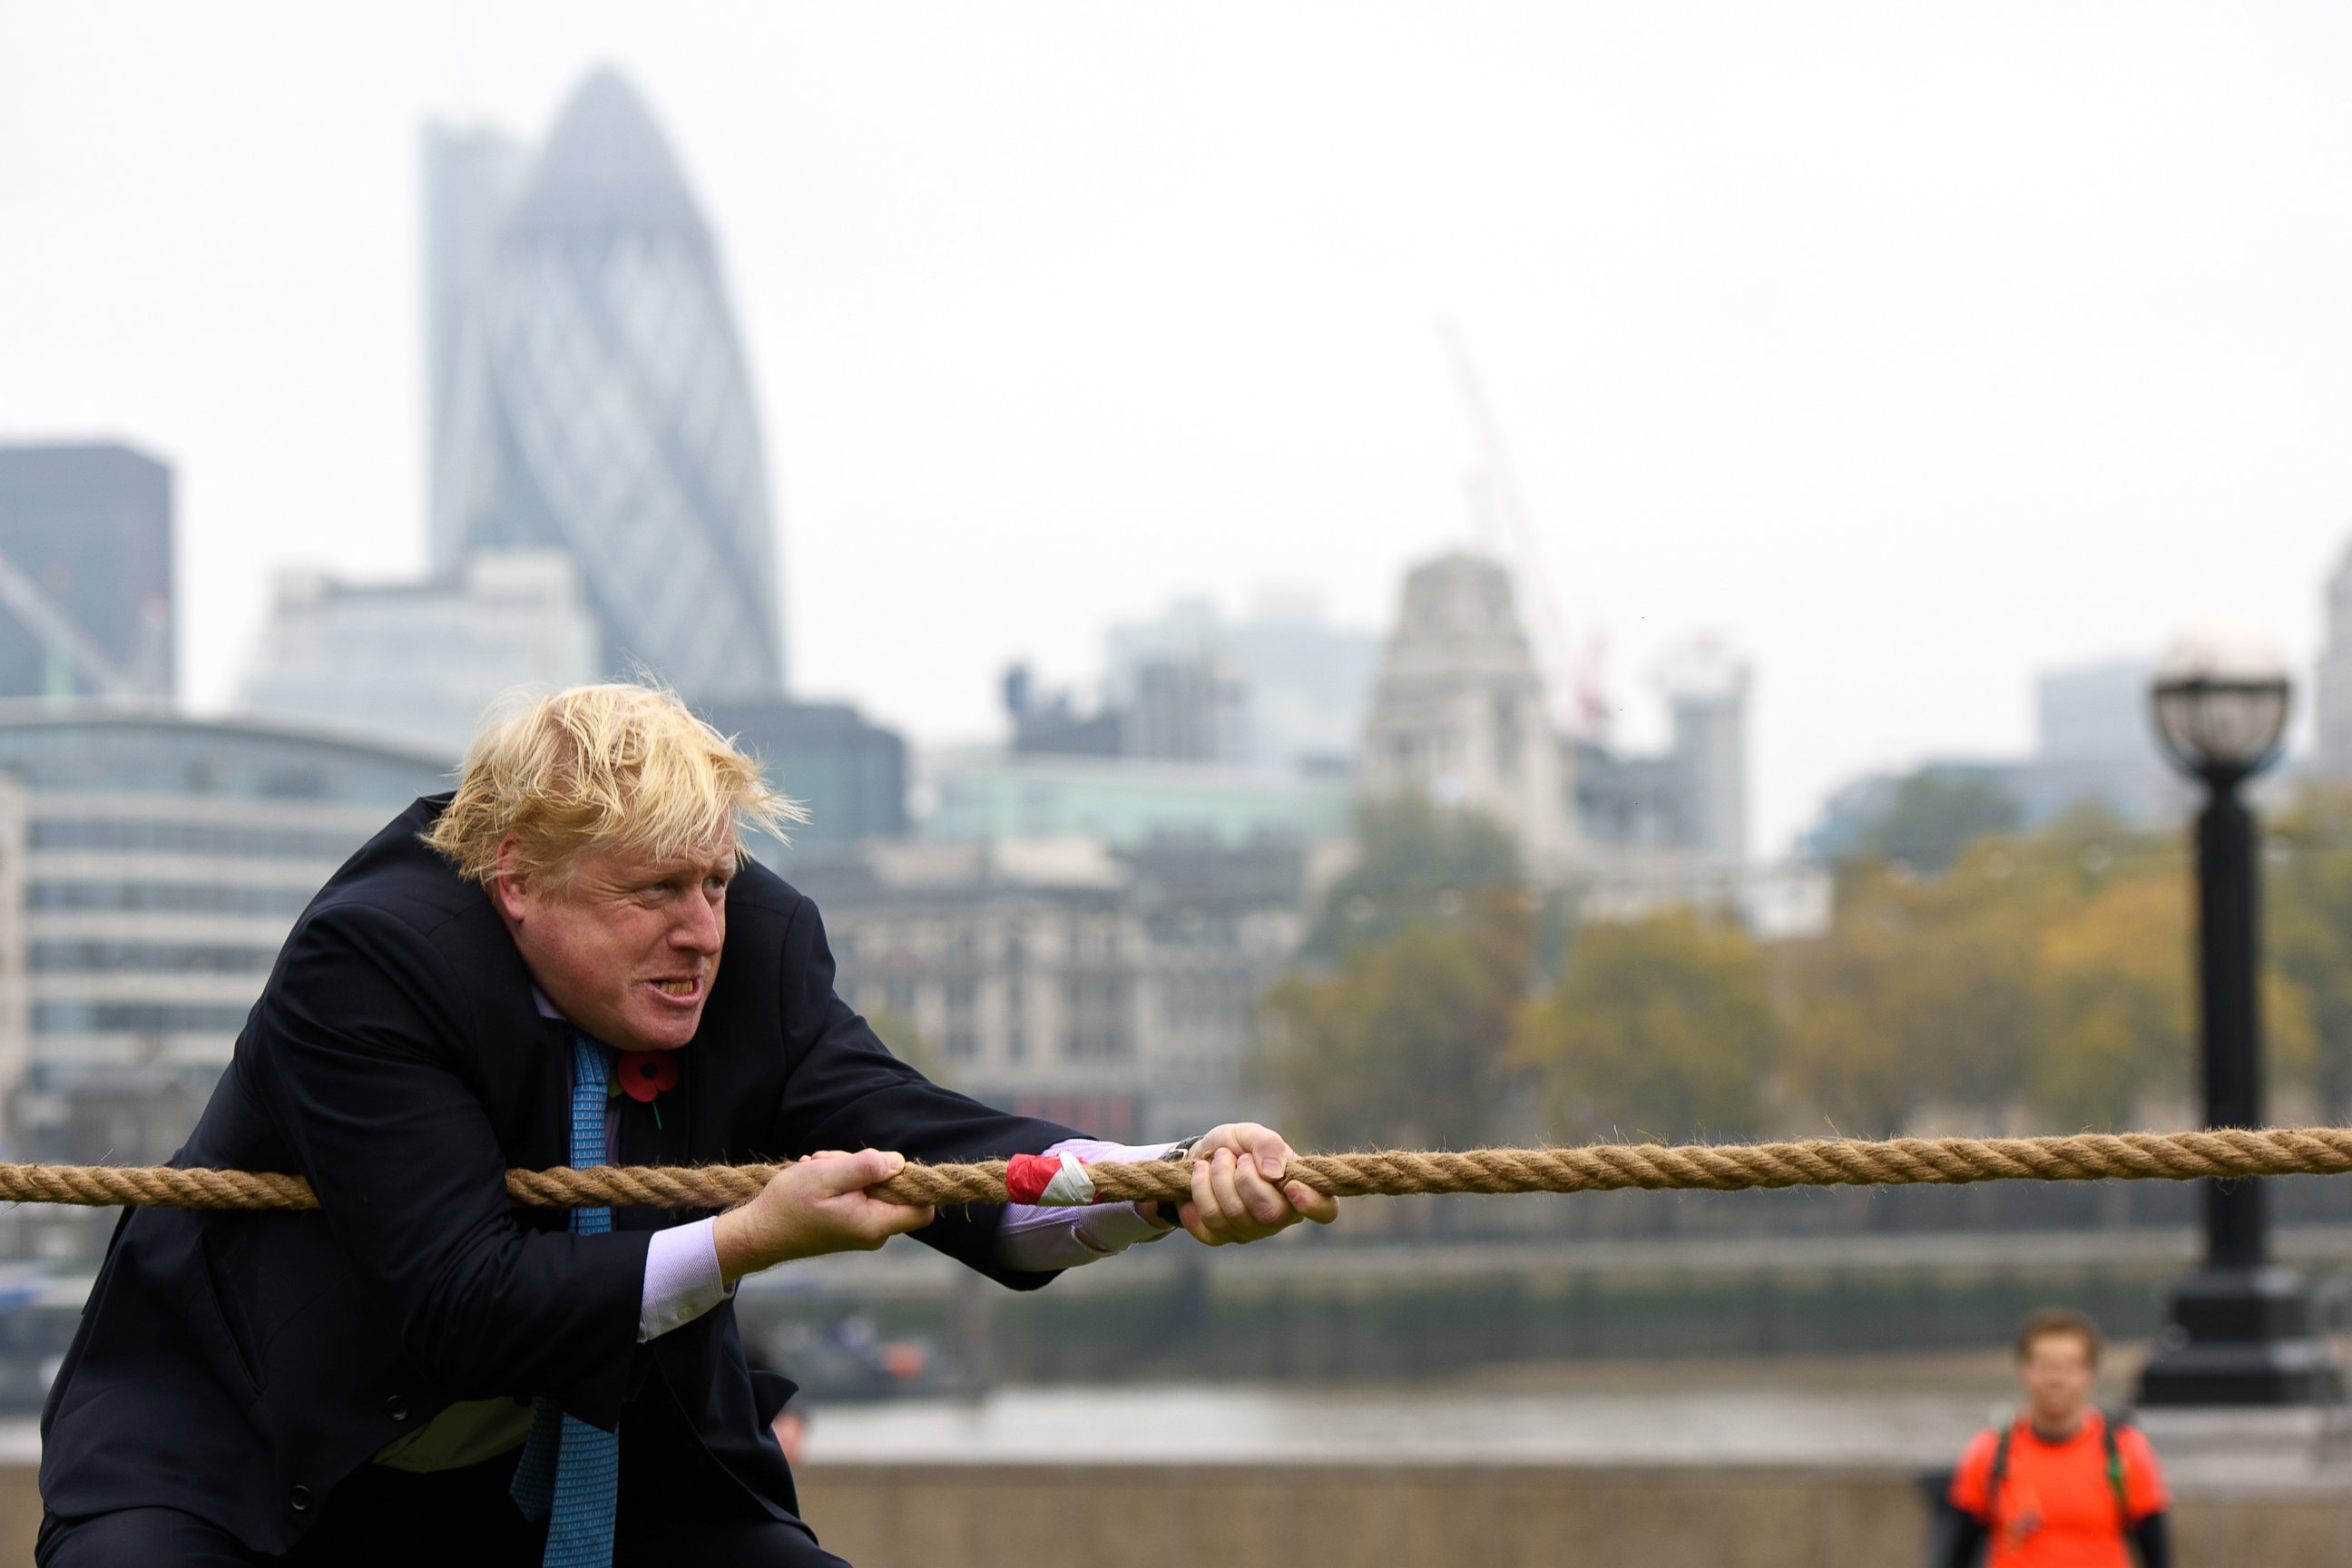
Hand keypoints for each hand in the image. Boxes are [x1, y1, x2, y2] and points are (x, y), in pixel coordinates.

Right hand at [712, 1149, 934, 1284]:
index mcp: (874, 1224)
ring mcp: (862, 1229)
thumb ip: (865, 1167)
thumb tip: (899, 1162)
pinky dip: (840, 1180)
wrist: (759, 1232)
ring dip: (847, 1170)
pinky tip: (817, 1177)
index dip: (914, 1182)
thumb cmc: (789, 1205)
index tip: (884, 1164)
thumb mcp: (826, 1175)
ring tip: (817, 1168)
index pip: (923, 1208)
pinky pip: (858, 1193)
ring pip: (874, 1187)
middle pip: (894, 1189)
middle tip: (831, 1162)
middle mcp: (874, 1232)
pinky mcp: (850, 1223)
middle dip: (867, 1167)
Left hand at [1164, 1123, 1339, 1245]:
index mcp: (1299, 1189)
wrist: (1198, 1157)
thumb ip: (1267, 1144)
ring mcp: (1250, 1231)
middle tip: (1236, 1158)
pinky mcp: (1220, 1237)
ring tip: (1217, 1160)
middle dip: (1245, 1179)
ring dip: (1218, 1178)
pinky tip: (1200, 1176)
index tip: (1290, 1185)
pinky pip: (1209, 1221)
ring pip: (1235, 1215)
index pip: (1325, 1210)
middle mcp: (1280, 1217)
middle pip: (1270, 1213)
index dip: (1313, 1203)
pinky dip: (1199, 1189)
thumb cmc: (1235, 1147)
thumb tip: (1274, 1172)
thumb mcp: (1251, 1134)